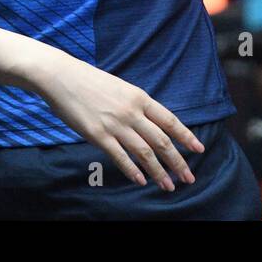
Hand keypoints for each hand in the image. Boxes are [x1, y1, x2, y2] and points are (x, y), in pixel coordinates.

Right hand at [35, 51, 202, 190]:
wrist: (63, 76)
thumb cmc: (91, 82)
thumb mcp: (122, 89)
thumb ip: (136, 106)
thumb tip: (151, 124)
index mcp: (140, 98)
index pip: (170, 120)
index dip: (186, 136)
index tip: (199, 149)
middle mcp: (132, 112)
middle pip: (161, 140)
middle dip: (177, 161)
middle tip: (189, 177)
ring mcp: (115, 124)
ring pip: (144, 152)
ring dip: (158, 171)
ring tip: (168, 185)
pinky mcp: (97, 135)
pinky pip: (119, 156)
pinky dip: (132, 170)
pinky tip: (141, 181)